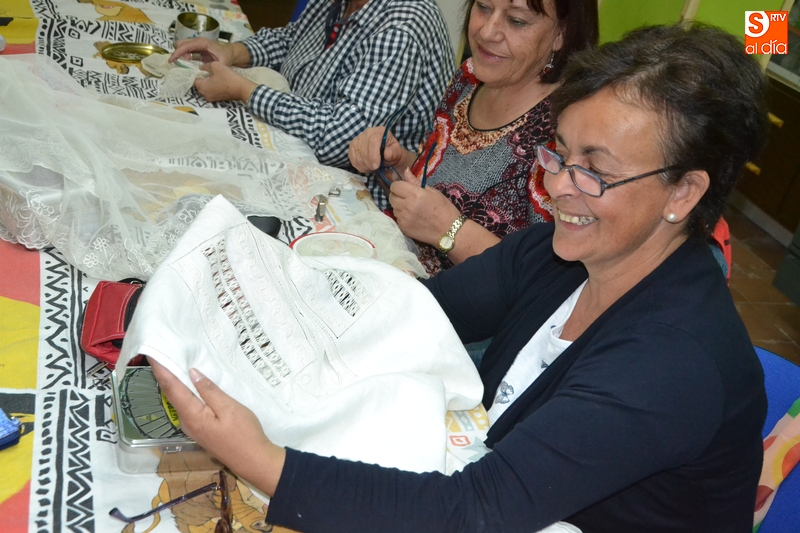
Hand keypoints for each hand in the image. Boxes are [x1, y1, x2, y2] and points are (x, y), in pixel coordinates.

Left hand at [149, 358, 284, 495]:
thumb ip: (209, 390)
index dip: (161, 370)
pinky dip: (184, 393)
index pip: (171, 388)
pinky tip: (189, 386)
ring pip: (179, 401)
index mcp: (192, 415)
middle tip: (160, 354)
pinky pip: (187, 407)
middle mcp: (187, 422)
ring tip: (172, 364)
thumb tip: (192, 373)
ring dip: (174, 384)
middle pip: (171, 394)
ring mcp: (193, 428)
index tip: (151, 354)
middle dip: (164, 375)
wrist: (254, 461)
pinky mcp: (201, 430)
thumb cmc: (244, 433)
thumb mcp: (229, 408)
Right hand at [170, 37, 237, 65]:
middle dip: (177, 53)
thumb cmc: (226, 57)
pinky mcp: (196, 48)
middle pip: (181, 43)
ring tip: (186, 65)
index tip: (171, 60)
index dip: (177, 53)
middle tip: (181, 64)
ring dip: (180, 55)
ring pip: (182, 46)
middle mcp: (197, 41)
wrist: (230, 53)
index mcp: (202, 43)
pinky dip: (184, 57)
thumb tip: (200, 69)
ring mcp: (196, 44)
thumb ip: (212, 66)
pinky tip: (188, 64)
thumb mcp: (222, 63)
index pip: (186, 46)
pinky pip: (186, 51)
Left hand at [194, 62, 257, 102]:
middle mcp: (204, 95)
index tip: (198, 67)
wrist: (242, 88)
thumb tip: (201, 68)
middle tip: (205, 70)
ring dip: (207, 82)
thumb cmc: (228, 77)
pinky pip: (211, 91)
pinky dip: (212, 86)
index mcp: (202, 87)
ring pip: (205, 88)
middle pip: (198, 84)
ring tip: (212, 75)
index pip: (193, 79)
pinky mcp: (217, 99)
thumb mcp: (215, 66)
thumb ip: (205, 66)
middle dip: (201, 77)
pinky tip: (217, 80)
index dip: (195, 72)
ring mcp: (211, 98)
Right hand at [348, 127, 408, 172]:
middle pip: (364, 149)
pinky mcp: (352, 146)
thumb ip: (394, 153)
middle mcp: (368, 132)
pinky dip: (359, 166)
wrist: (386, 154)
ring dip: (364, 165)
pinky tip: (366, 167)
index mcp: (380, 131)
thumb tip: (387, 154)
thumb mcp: (397, 152)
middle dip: (369, 163)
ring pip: (357, 155)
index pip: (373, 141)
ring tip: (372, 168)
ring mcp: (358, 138)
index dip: (373, 155)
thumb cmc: (392, 152)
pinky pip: (352, 158)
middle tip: (375, 169)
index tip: (376, 166)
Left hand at [389, 171, 461, 244]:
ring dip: (399, 206)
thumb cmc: (444, 209)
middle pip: (391, 197)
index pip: (395, 186)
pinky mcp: (403, 228)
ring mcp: (404, 219)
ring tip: (411, 208)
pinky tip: (413, 217)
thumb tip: (405, 171)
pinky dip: (402, 217)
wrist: (449, 231)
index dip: (398, 185)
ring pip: (394, 208)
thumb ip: (415, 182)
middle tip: (407, 197)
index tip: (403, 187)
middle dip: (397, 195)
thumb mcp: (433, 192)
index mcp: (415, 194)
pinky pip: (397, 219)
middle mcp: (407, 206)